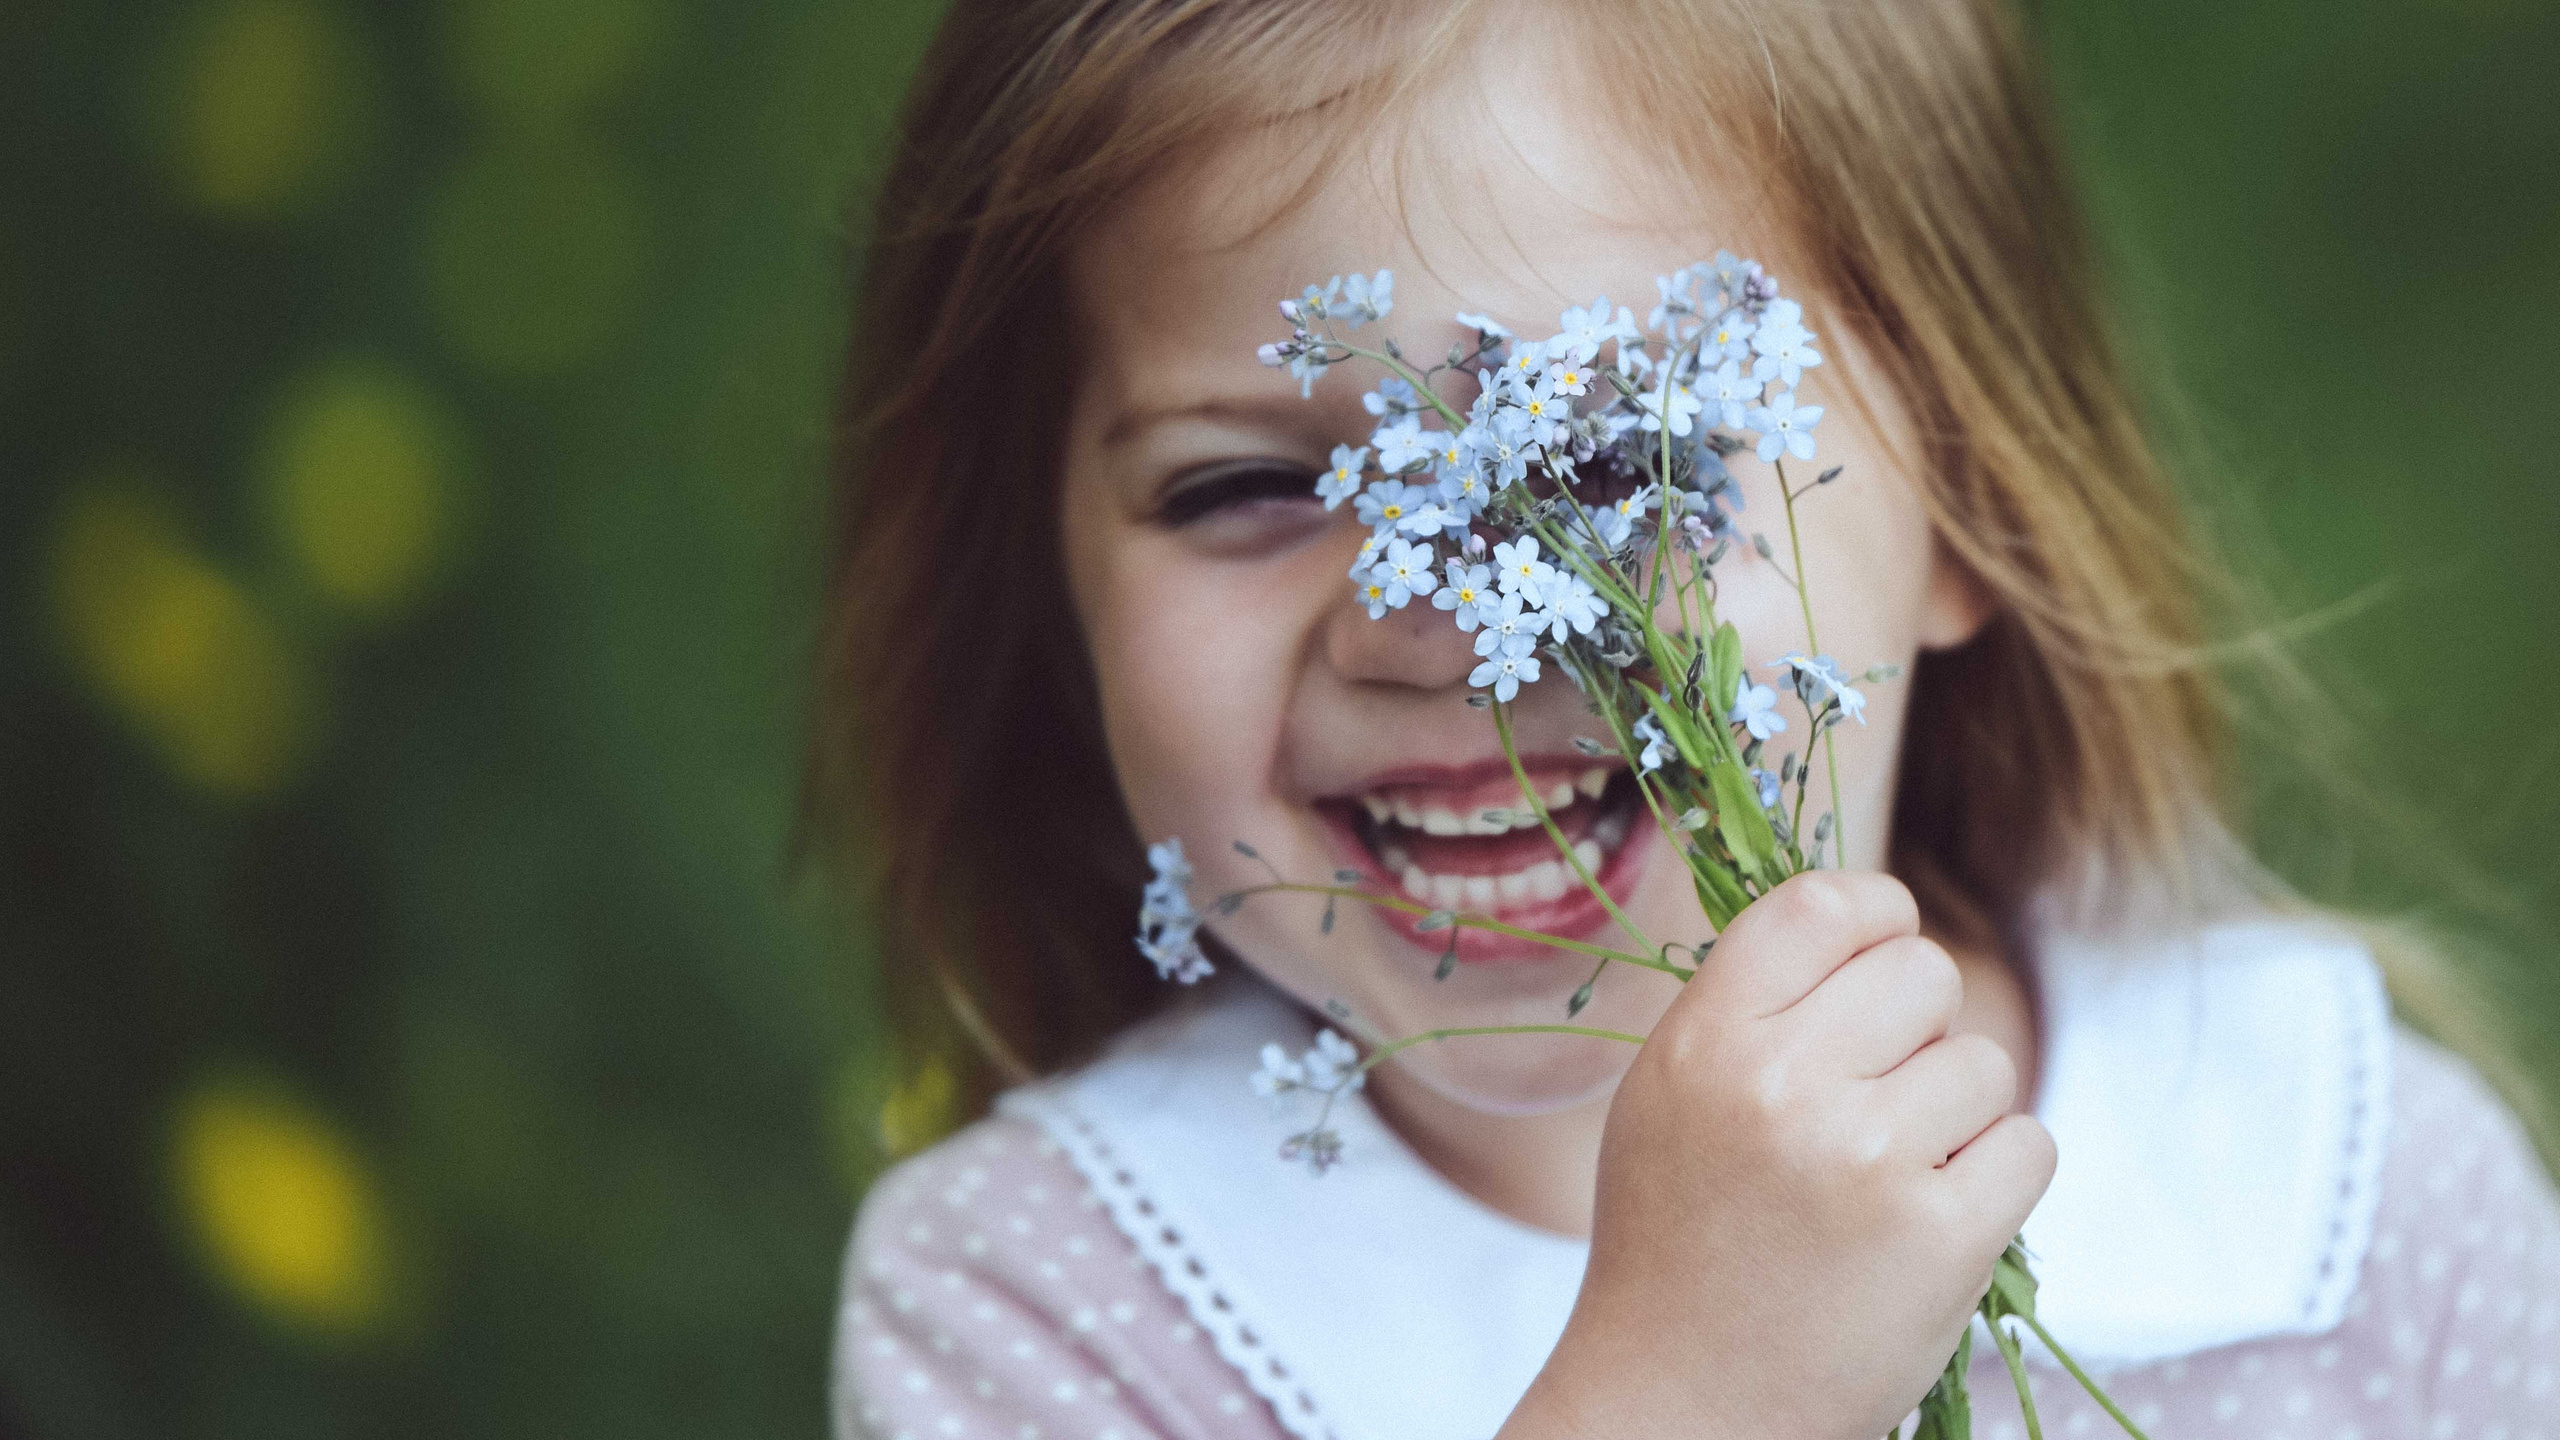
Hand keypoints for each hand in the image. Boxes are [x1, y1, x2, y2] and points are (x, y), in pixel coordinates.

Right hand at [1499, 871, 2054, 1439]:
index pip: (1825, 903)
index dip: (1876, 914)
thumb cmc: (1677, 1241)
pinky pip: (2030, 1143)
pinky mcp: (1942, 1237)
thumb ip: (1749, 1005)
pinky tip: (1934, 1214)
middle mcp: (1782, 1084)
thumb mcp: (1667, 1095)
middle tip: (1879, 1093)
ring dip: (1959, 1111)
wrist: (1680, 1404)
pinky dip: (1997, 1176)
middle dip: (1920, 1024)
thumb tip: (1865, 920)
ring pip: (1985, 1061)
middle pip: (1924, 971)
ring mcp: (1866, 1159)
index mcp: (1706, 1039)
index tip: (1881, 951)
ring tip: (1891, 1173)